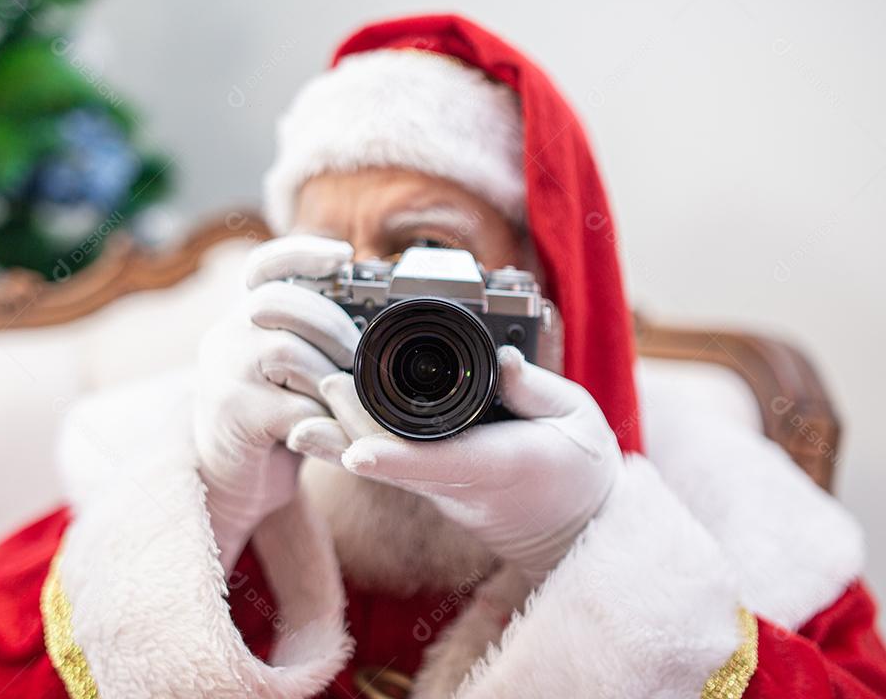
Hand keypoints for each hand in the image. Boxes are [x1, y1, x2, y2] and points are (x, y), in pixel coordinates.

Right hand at [195, 235, 361, 574]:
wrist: (234, 480)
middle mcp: (224, 336)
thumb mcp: (291, 370)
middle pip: (278, 303)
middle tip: (357, 359)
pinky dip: (325, 421)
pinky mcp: (233, 414)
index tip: (344, 255)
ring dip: (328, 378)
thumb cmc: (276, 419)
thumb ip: (314, 339)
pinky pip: (293, 407)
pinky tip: (332, 432)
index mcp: (243, 318)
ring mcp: (223, 373)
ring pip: (286, 353)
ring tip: (342, 402)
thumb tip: (379, 316)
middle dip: (331, 326)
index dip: (301, 252)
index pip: (264, 266)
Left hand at [288, 345, 621, 584]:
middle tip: (324, 382)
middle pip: (394, 460)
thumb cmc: (577, 466)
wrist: (569, 525)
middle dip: (353, 426)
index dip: (396, 459)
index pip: (441, 463)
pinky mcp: (428, 482)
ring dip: (340, 436)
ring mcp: (438, 486)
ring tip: (308, 398)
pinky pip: (385, 462)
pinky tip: (319, 419)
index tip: (357, 452)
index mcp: (499, 465)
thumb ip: (539, 390)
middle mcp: (458, 482)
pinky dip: (350, 440)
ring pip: (380, 463)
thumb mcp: (576, 419)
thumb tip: (503, 360)